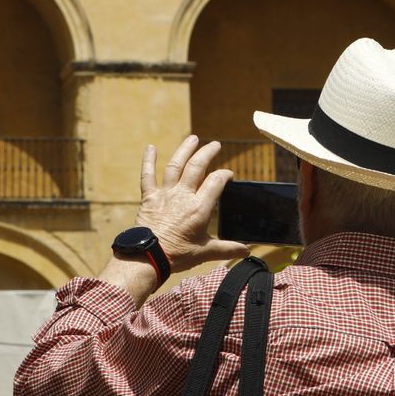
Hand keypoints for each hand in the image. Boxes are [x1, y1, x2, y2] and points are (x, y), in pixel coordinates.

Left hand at [136, 135, 248, 269]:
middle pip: (197, 167)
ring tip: (193, 138)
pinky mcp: (149, 198)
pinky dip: (148, 161)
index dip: (225, 175)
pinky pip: (148, 176)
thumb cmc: (177, 255)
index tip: (229, 175)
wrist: (148, 257)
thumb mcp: (205, 252)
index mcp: (199, 208)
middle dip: (208, 153)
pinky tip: (150, 148)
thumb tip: (246, 249)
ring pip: (175, 166)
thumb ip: (227, 248)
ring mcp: (165, 194)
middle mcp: (183, 196)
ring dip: (185, 150)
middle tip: (215, 145)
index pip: (216, 182)